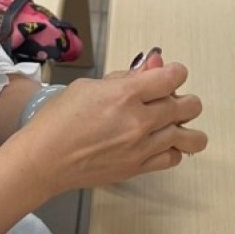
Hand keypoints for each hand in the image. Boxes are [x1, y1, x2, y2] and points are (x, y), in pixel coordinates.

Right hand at [23, 61, 205, 190]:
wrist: (44, 159)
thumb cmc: (59, 119)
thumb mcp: (89, 86)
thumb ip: (126, 77)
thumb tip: (154, 64)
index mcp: (125, 95)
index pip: (173, 77)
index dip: (176, 73)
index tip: (170, 75)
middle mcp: (138, 121)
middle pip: (188, 106)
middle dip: (184, 99)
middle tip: (170, 99)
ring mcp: (141, 148)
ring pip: (189, 137)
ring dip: (187, 127)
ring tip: (175, 124)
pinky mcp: (138, 168)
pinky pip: (173, 158)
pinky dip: (174, 149)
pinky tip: (161, 143)